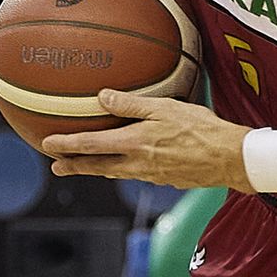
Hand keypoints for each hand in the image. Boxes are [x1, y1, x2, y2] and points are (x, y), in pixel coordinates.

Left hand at [43, 90, 251, 190]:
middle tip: (57, 167)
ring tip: (85, 167)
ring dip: (96, 169)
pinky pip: (136, 174)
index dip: (67, 146)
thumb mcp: (166, 108)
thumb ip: (132, 104)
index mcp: (134, 144)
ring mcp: (151, 175)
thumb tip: (103, 97)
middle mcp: (137, 163)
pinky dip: (123, 170)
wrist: (229, 158)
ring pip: (116, 172)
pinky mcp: (165, 179)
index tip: (48, 145)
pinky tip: (128, 165)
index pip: (91, 146)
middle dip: (75, 166)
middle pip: (97, 166)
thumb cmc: (201, 128)